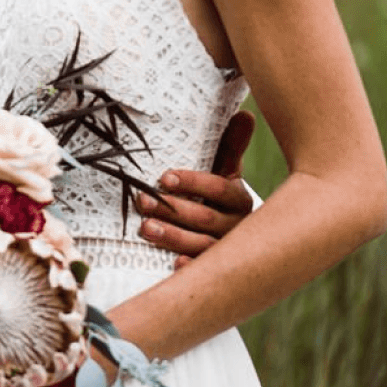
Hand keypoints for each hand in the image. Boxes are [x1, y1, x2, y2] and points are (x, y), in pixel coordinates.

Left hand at [137, 110, 255, 263]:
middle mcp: (238, 227)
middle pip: (206, 217)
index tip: (164, 177)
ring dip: (173, 236)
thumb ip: (230, 147)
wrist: (242, 244)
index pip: (219, 188)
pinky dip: (192, 268)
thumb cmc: (219, 199)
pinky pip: (206, 272)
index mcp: (240, 199)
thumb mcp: (226, 173)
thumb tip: (244, 113)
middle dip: (172, 209)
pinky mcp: (218, 273)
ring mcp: (229, 252)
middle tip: (142, 201)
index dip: (193, 182)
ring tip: (145, 228)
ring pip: (203, 245)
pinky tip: (175, 265)